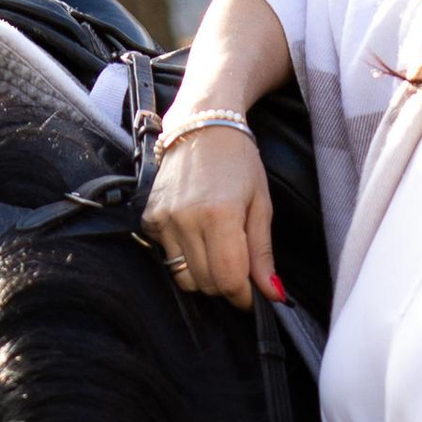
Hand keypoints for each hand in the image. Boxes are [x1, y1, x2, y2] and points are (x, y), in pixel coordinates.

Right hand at [143, 122, 277, 308]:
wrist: (202, 125)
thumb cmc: (238, 161)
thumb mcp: (261, 204)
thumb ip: (263, 253)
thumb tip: (272, 294)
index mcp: (220, 215)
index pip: (229, 279)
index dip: (243, 296)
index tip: (252, 294)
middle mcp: (187, 219)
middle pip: (206, 284)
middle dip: (226, 285)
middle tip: (238, 266)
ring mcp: (164, 219)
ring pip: (184, 278)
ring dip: (204, 275)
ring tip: (217, 249)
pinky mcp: (149, 219)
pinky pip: (167, 258)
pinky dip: (184, 257)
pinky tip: (196, 233)